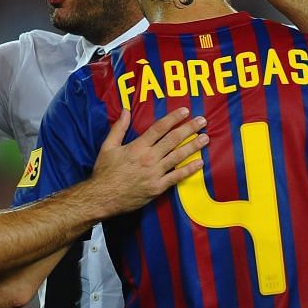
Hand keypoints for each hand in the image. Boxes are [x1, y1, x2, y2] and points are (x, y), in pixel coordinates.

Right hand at [90, 107, 206, 216]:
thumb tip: (125, 110)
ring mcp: (154, 173)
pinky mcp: (157, 187)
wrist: (102, 197)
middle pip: (173, 139)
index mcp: (137, 146)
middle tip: (202, 121)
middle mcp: (149, 158)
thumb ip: (118, 128)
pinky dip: (189, 170)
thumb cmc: (104, 172)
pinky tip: (200, 163)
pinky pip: (176, 177)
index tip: (185, 111)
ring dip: (193, 146)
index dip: (173, 118)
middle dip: (189, 129)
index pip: (159, 128)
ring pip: (178, 156)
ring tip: (206, 138)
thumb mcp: (107, 147)